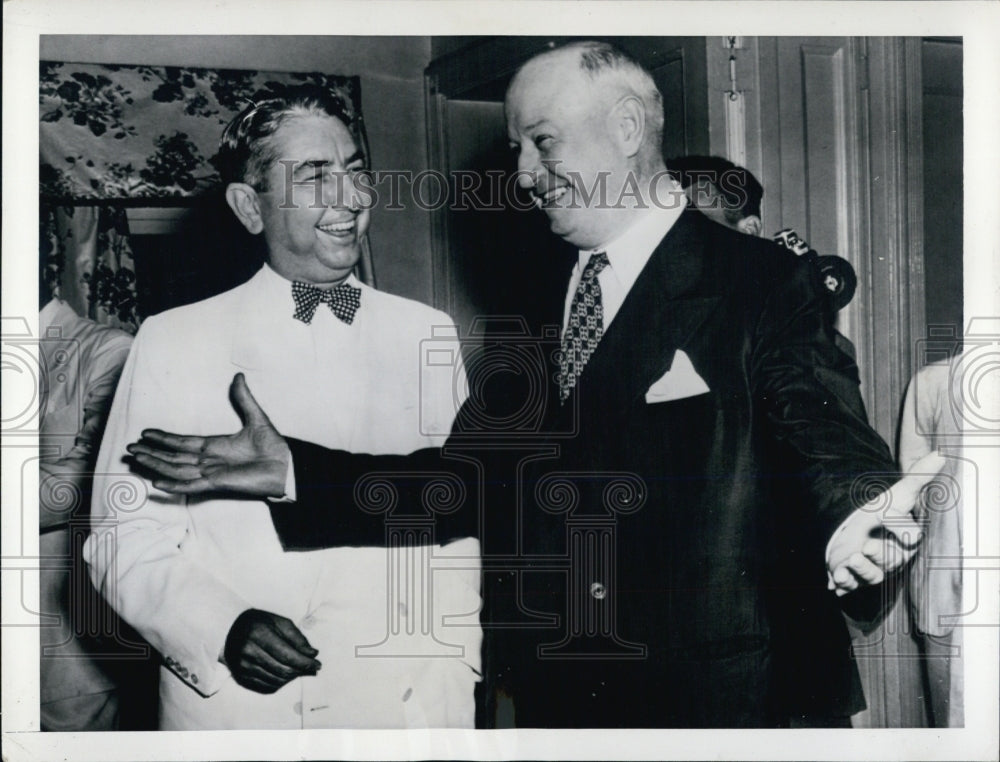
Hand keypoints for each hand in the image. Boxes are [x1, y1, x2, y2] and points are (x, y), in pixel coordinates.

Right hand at [127, 373, 289, 496]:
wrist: (287, 465)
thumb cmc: (273, 446)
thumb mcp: (256, 417)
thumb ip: (244, 398)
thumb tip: (239, 376)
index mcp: (215, 446)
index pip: (182, 442)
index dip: (163, 438)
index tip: (146, 434)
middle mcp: (210, 460)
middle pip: (173, 456)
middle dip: (152, 452)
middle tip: (130, 449)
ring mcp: (212, 472)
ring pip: (176, 469)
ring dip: (156, 464)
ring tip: (137, 459)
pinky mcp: (219, 483)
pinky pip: (191, 485)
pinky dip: (174, 484)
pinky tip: (157, 482)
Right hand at [223, 608, 321, 693]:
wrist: (229, 629)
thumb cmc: (258, 623)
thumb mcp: (279, 622)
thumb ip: (297, 638)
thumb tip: (313, 654)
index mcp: (259, 634)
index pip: (287, 655)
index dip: (305, 663)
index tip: (318, 664)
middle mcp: (248, 652)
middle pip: (282, 670)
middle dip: (301, 671)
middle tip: (311, 668)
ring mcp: (242, 666)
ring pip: (276, 680)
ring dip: (292, 677)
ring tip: (299, 670)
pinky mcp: (240, 676)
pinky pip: (266, 686)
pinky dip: (281, 683)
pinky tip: (286, 675)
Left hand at [826, 450, 945, 595]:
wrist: (856, 524)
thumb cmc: (881, 510)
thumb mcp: (898, 493)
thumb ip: (918, 477)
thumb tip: (940, 454)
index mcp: (907, 538)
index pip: (911, 536)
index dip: (902, 529)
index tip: (886, 514)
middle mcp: (893, 557)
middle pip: (890, 560)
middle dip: (878, 554)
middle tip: (864, 546)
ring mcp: (873, 568)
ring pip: (871, 576)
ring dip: (860, 570)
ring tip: (850, 559)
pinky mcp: (853, 576)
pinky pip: (850, 585)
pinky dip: (842, 583)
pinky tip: (834, 579)